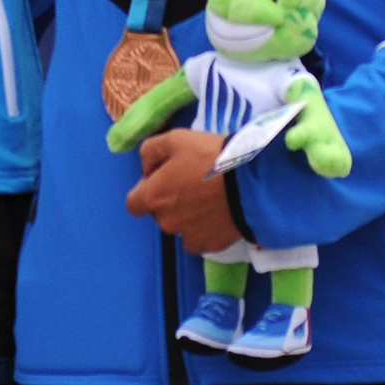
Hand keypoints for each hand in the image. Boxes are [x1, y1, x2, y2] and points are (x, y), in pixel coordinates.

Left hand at [124, 130, 242, 254]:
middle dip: (169, 200)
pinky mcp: (211, 245)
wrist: (251, 182)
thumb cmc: (210, 157)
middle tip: (192, 183)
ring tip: (209, 198)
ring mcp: (188, 236)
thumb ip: (149, 152)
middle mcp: (166, 222)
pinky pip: (200, 239)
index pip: (134, 203)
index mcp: (152, 197)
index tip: (165, 179)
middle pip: (160, 213)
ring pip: (181, 227)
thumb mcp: (174, 139)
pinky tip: (219, 213)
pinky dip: (205, 229)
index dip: (146, 190)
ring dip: (188, 216)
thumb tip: (146, 169)